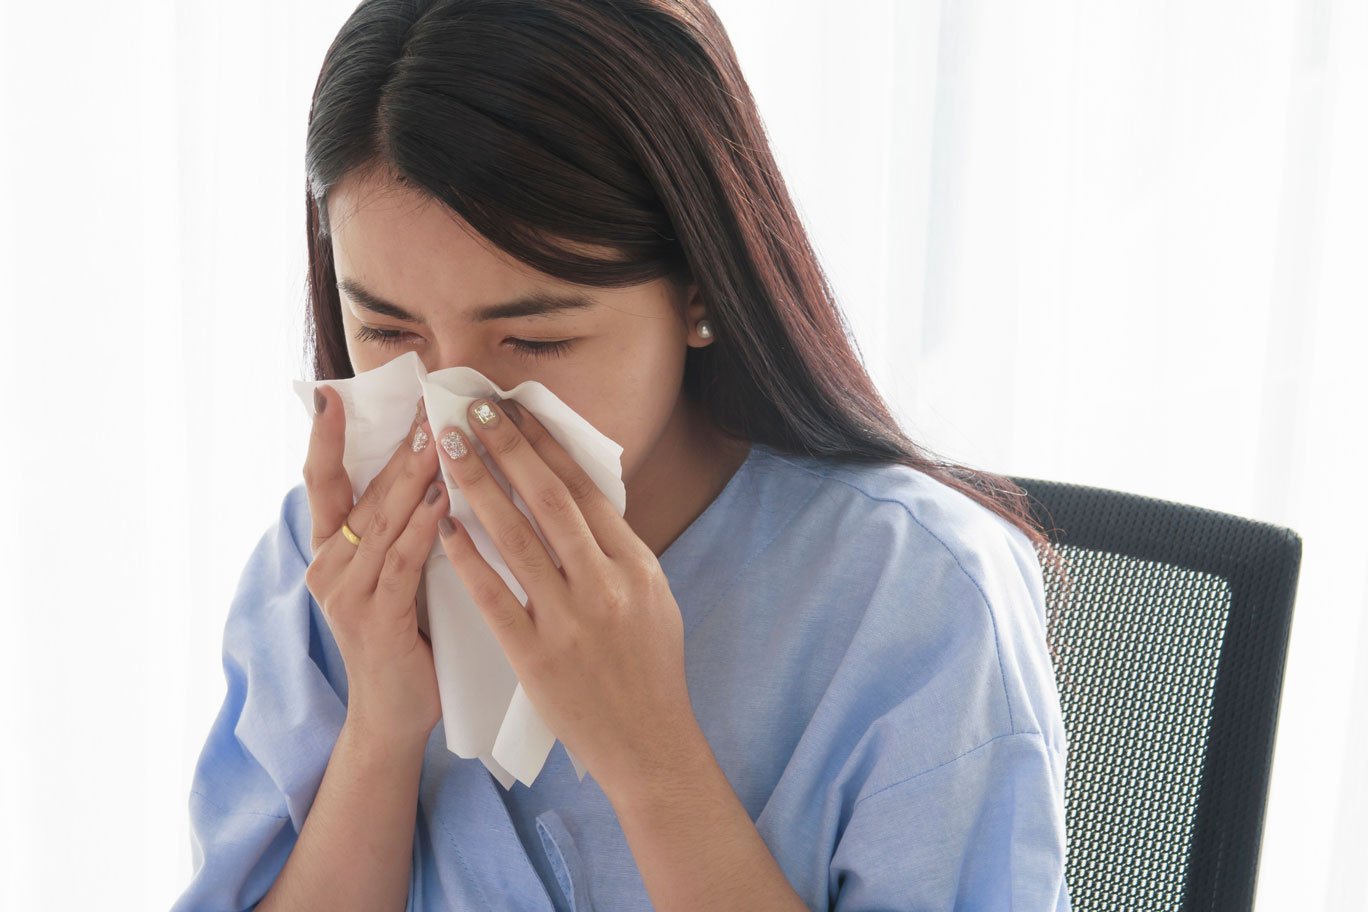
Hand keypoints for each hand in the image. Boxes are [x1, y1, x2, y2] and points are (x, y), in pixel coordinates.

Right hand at [301, 387, 448, 745]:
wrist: (391, 716)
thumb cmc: (403, 637)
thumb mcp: (393, 574)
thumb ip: (399, 528)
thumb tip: (433, 465)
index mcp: (330, 551)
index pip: (324, 481)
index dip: (325, 437)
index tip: (331, 392)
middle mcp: (328, 567)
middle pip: (362, 493)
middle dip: (395, 446)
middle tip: (423, 402)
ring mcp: (346, 595)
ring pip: (382, 523)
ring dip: (413, 477)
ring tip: (439, 437)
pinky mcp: (375, 620)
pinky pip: (401, 563)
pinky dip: (423, 529)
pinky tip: (443, 500)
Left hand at [432, 397, 700, 795]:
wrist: (650, 742)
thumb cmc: (650, 667)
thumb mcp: (652, 596)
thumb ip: (617, 550)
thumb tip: (582, 497)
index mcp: (635, 564)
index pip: (585, 489)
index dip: (546, 444)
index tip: (514, 409)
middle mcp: (605, 584)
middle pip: (550, 500)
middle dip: (509, 448)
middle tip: (471, 410)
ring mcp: (570, 620)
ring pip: (518, 539)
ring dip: (480, 487)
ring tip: (449, 451)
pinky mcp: (536, 657)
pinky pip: (494, 597)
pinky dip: (467, 558)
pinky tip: (443, 526)